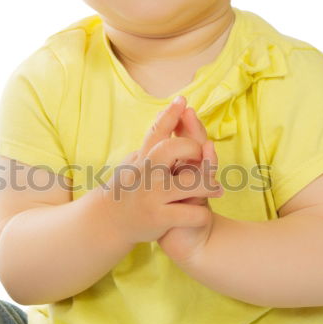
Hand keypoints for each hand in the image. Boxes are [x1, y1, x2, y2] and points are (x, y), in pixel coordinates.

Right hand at [98, 95, 221, 246]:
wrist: (107, 224)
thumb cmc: (127, 190)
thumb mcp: (133, 164)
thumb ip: (151, 146)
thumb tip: (169, 116)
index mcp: (141, 158)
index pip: (156, 131)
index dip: (169, 114)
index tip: (182, 100)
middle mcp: (145, 174)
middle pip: (173, 148)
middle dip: (193, 148)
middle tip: (201, 156)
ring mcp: (152, 196)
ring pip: (192, 182)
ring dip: (209, 185)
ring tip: (215, 188)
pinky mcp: (160, 218)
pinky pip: (193, 214)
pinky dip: (201, 214)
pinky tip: (200, 214)